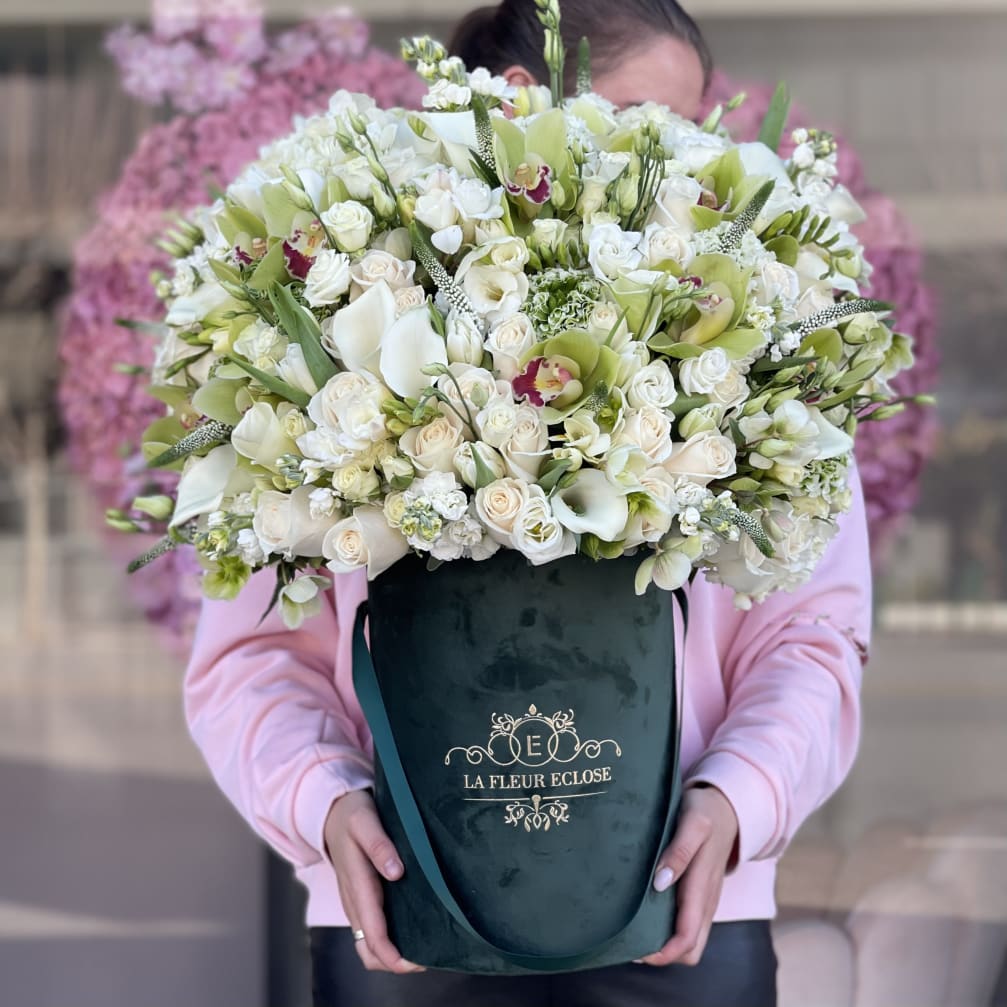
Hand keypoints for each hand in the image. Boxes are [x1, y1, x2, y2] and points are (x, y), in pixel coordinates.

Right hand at [322, 790, 424, 973]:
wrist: (331, 812)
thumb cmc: (352, 815)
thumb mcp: (365, 821)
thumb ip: (379, 845)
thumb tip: (396, 872)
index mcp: (357, 886)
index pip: (372, 936)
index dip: (393, 957)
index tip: (418, 962)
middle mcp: (354, 902)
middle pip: (369, 951)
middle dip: (396, 962)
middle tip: (428, 956)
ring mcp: (356, 903)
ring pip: (369, 945)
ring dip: (394, 953)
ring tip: (426, 946)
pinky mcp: (361, 899)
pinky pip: (372, 930)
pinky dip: (391, 939)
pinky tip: (414, 928)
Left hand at [639, 783, 739, 966]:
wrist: (727, 807)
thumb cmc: (706, 812)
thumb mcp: (693, 823)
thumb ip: (679, 852)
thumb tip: (659, 883)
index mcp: (703, 888)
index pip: (687, 939)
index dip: (663, 953)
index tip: (636, 948)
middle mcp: (706, 902)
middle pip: (690, 950)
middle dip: (662, 954)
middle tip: (631, 940)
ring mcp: (705, 901)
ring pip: (689, 941)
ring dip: (664, 943)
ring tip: (633, 929)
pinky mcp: (700, 896)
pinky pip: (687, 925)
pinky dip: (668, 929)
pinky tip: (645, 914)